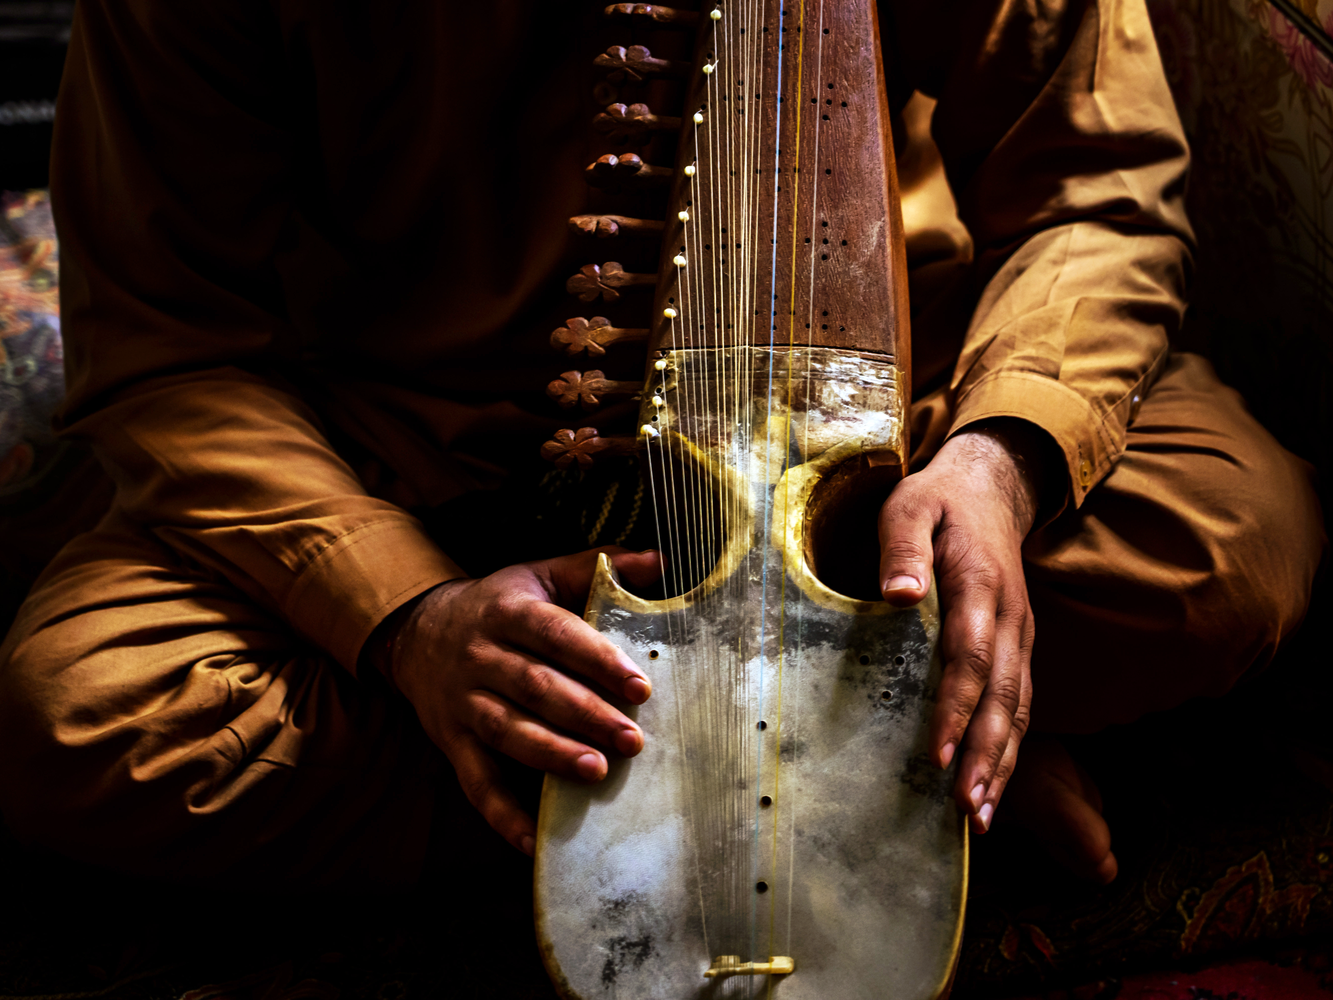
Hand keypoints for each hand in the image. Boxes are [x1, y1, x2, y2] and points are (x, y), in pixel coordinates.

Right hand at [376, 547, 661, 854]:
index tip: (639, 686)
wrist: (416, 631)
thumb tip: (660, 560)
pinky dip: (503, 816)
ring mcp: (462, 703)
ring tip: (596, 772)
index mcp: (509, 611)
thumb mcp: (539, 575)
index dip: (597, 659)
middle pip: (535, 687)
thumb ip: (596, 568)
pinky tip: (535, 841)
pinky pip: (475, 784)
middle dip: (586, 715)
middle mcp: (481, 657)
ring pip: (507, 732)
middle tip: (633, 740)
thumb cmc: (498, 605)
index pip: (556, 634)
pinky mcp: (450, 743)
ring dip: (552, 755)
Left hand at [878, 420, 1052, 832]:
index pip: (970, 657)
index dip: (955, 708)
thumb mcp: (910, 505)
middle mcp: (1010, 618)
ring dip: (1001, 764)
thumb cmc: (937, 502)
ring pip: (1018, 709)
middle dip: (985, 756)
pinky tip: (990, 786)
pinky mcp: (1019, 647)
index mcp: (981, 585)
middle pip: (1003, 697)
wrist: (990, 489)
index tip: (936, 754)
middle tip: (967, 809)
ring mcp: (1020, 635)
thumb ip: (902, 546)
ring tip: (981, 818)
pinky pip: (1019, 704)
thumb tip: (898, 596)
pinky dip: (1008, 749)